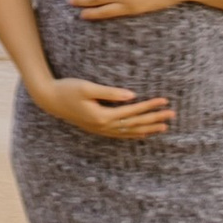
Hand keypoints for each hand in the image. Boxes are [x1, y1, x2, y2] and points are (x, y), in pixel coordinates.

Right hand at [39, 77, 172, 140]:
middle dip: (154, 118)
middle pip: (135, 123)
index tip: (165, 101)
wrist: (50, 100)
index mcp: (102, 116)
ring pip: (130, 132)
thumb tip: (132, 95)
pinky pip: (121, 134)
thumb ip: (110, 92)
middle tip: (172, 114)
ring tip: (164, 126)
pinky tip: (144, 133)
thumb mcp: (87, 87)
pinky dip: (135, 134)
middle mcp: (104, 126)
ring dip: (148, 128)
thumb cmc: (68, 89)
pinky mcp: (98, 128)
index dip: (149, 106)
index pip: (132, 111)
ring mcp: (101, 129)